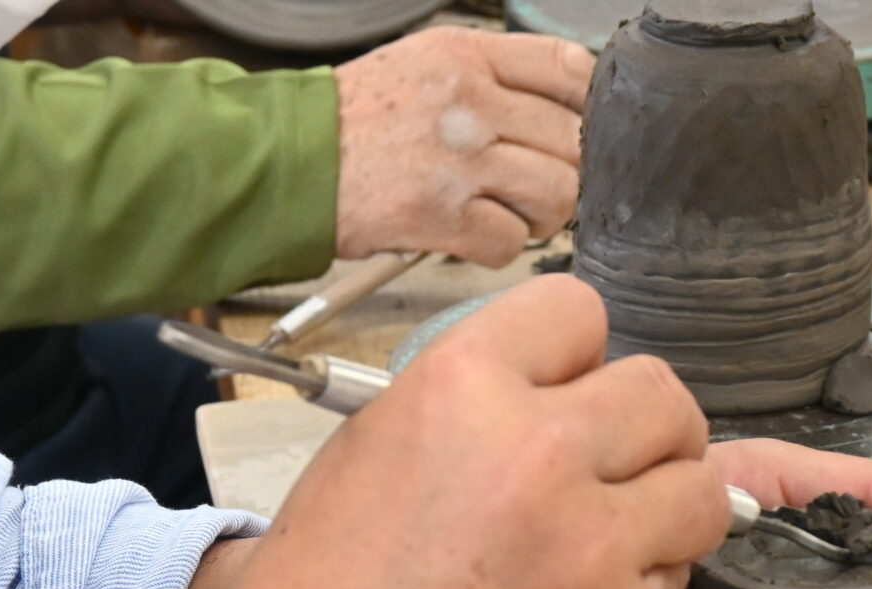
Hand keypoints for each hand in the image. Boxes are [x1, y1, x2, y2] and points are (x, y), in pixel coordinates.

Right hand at [193, 275, 724, 588]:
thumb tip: (560, 398)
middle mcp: (540, 450)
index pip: (578, 313)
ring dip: (669, 509)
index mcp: (461, 387)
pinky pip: (679, 578)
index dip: (575, 359)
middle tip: (609, 471)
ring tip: (611, 540)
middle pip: (662, 394)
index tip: (566, 394)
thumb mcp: (372, 455)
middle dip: (644, 431)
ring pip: (701, 488)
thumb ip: (477, 411)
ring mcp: (593, 543)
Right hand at [332, 30, 592, 266]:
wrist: (287, 161)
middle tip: (533, 182)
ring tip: (508, 212)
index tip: (573, 128)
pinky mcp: (443, 215)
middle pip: (572, 141)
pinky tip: (472, 235)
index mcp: (465, 57)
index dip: (584, 106)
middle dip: (562, 170)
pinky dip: (499, 247)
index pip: (567, 69)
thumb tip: (556, 108)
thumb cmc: (352, 122)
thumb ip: (489, 77)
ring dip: (540, 214)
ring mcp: (459, 160)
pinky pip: (511, 241)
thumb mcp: (421, 65)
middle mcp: (468, 102)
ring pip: (555, 194)